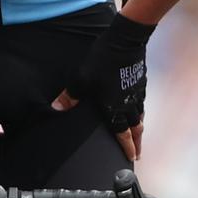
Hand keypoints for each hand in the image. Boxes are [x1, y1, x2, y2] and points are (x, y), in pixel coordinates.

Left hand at [53, 12, 155, 161]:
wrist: (126, 40)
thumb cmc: (102, 60)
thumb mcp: (81, 80)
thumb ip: (69, 97)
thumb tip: (56, 109)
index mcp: (115, 106)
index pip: (121, 132)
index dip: (126, 146)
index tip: (131, 157)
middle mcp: (129, 103)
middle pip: (136, 129)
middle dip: (136, 143)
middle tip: (137, 154)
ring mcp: (137, 92)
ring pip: (140, 116)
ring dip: (139, 128)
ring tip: (138, 136)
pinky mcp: (141, 81)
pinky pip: (141, 102)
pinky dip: (140, 111)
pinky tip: (137, 110)